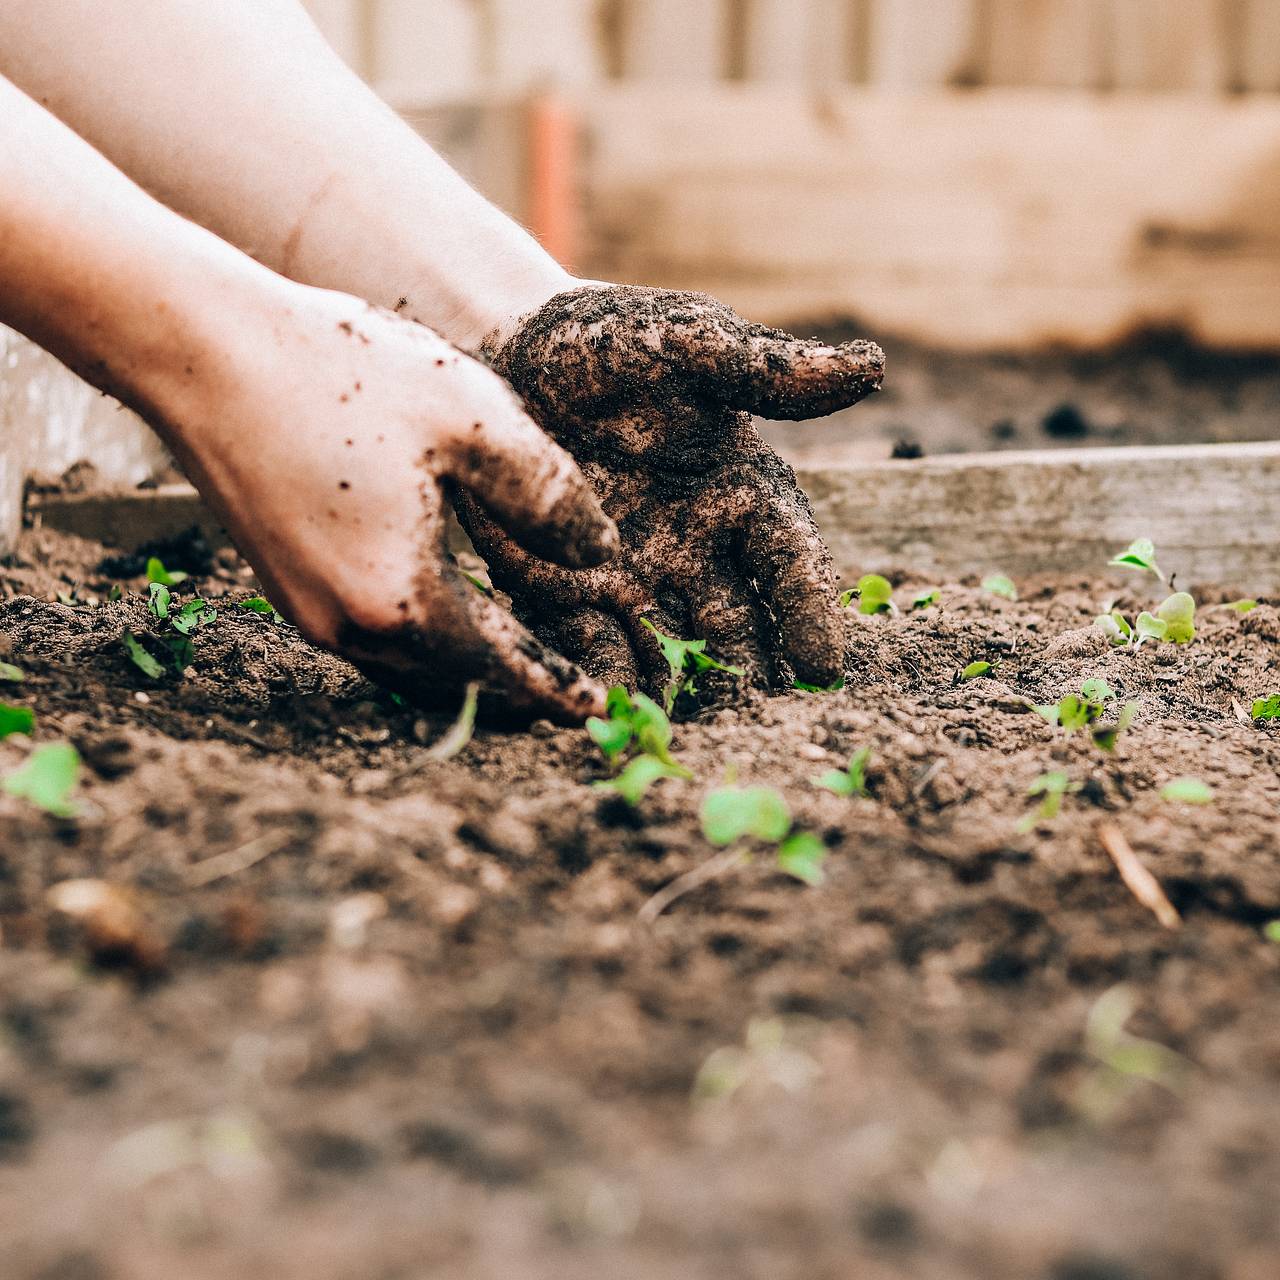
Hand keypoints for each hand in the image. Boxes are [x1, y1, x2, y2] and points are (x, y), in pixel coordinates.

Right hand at [154, 279, 617, 721]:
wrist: (203, 350)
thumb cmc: (342, 374)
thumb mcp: (474, 420)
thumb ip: (548, 497)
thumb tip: (601, 555)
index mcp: (402, 598)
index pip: (502, 669)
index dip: (556, 689)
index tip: (598, 710)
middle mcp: (349, 626)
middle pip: (454, 682)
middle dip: (516, 690)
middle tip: (568, 693)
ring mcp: (308, 611)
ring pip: (410, 668)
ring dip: (469, 670)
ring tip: (519, 660)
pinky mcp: (286, 586)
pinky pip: (374, 639)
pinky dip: (425, 641)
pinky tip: (449, 612)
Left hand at [455, 285, 882, 695]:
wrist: (510, 352)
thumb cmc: (611, 342)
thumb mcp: (687, 343)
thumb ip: (765, 369)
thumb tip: (871, 366)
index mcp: (742, 494)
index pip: (788, 561)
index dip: (808, 610)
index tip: (823, 667)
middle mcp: (697, 549)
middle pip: (737, 625)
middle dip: (750, 675)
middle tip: (760, 725)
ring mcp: (634, 577)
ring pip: (670, 650)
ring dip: (681, 693)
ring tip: (687, 738)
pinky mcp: (567, 592)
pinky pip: (592, 646)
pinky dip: (603, 679)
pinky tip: (607, 714)